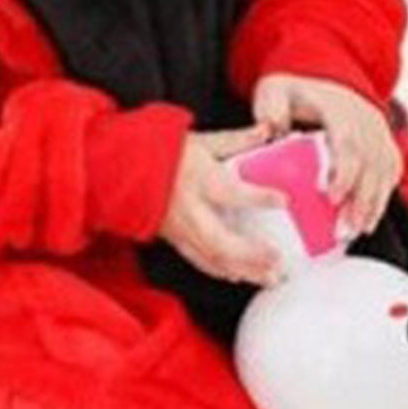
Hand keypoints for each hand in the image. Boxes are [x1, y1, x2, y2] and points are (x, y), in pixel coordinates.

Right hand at [158, 123, 287, 287]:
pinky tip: (237, 275)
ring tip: (268, 277)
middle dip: (251, 255)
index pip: (231, 191)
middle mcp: (189, 208)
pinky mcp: (172, 237)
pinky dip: (219, 270)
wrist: (123, 166)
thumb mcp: (201, 140)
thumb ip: (236, 140)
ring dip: (242, 270)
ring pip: (212, 257)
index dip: (259, 197)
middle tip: (277, 259)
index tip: (284, 200)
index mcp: (198, 179)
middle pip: (221, 240)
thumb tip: (265, 131)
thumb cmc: (161, 151)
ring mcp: (179, 227)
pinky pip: (198, 259)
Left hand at [252, 73, 403, 234]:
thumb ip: (271, 109)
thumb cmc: (292, 91)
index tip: (331, 198)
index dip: (344, 172)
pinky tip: (368, 220)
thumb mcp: (275, 92)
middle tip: (344, 228)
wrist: (321, 80)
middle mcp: (366, 120)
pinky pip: (389, 172)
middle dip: (360, 199)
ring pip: (384, 172)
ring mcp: (378, 132)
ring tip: (357, 231)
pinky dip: (381, 197)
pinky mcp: (383, 144)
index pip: (348, 143)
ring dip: (373, 204)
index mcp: (340, 109)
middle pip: (370, 164)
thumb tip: (272, 132)